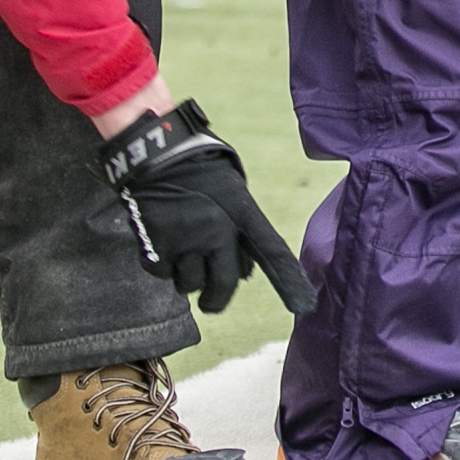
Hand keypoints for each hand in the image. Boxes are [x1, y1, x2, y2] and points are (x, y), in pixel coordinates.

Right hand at [100, 100, 310, 315]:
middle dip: (216, 299)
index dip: (290, 281)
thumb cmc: (201, 174)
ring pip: (189, 284)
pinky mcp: (155, 244)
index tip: (304, 306)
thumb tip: (241, 275)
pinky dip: (162, 265)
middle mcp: (217, 228)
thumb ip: (241, 232)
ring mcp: (185, 238)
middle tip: (211, 301)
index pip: (272, 252)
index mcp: (242, 212)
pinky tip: (163, 241)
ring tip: (181, 249)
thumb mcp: (232, 194)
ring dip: (186, 277)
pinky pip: (162, 273)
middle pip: (222, 285)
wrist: (156, 152)